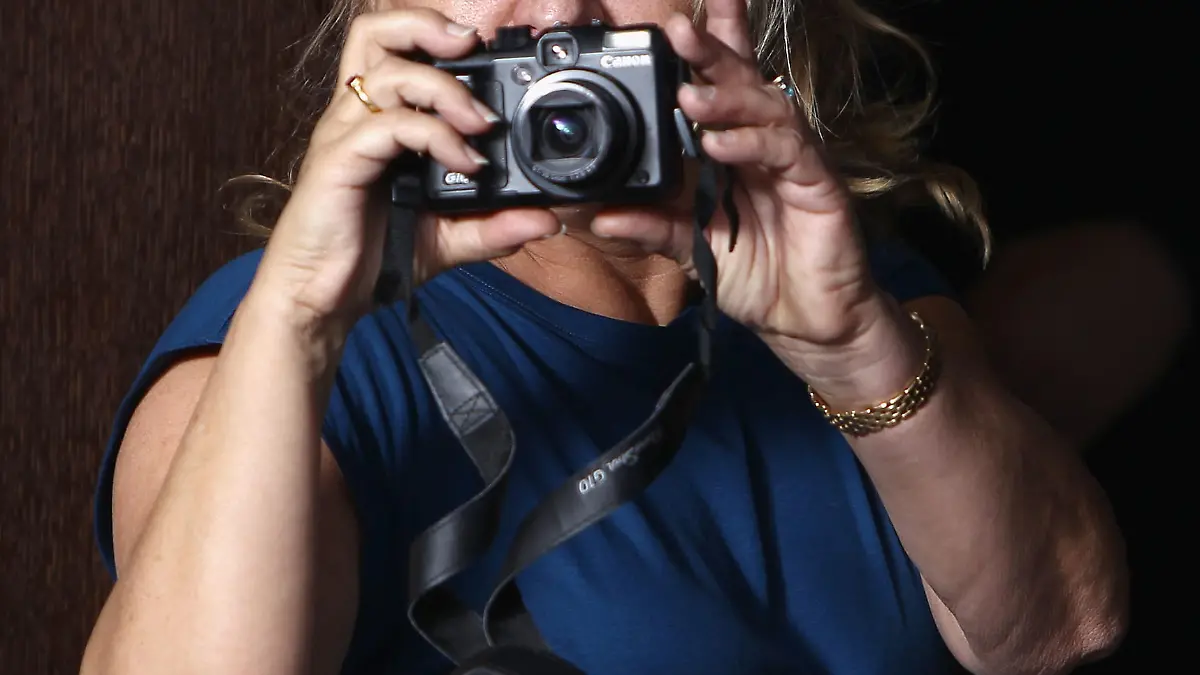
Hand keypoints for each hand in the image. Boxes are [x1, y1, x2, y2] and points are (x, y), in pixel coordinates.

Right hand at [256, 9, 560, 331]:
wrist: (322, 298)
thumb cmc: (372, 258)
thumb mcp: (448, 239)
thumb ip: (495, 226)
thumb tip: (547, 221)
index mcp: (376, 119)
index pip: (396, 48)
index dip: (437, 34)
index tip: (488, 52)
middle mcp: (356, 116)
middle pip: (375, 32)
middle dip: (427, 25)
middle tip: (474, 47)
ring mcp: (344, 135)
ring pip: (389, 72)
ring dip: (446, 89)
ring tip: (482, 124)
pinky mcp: (339, 162)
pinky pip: (390, 127)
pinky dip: (435, 136)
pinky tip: (463, 163)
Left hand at [589, 0, 915, 392]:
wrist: (804, 321)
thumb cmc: (755, 274)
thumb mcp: (690, 247)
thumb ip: (651, 226)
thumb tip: (598, 215)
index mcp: (733, 147)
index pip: (718, 85)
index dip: (705, 46)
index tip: (670, 20)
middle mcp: (763, 143)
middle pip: (740, 80)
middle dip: (710, 50)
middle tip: (677, 27)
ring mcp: (792, 159)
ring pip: (764, 107)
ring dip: (726, 97)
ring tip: (688, 93)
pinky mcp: (817, 183)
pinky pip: (785, 152)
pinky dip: (751, 144)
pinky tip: (720, 145)